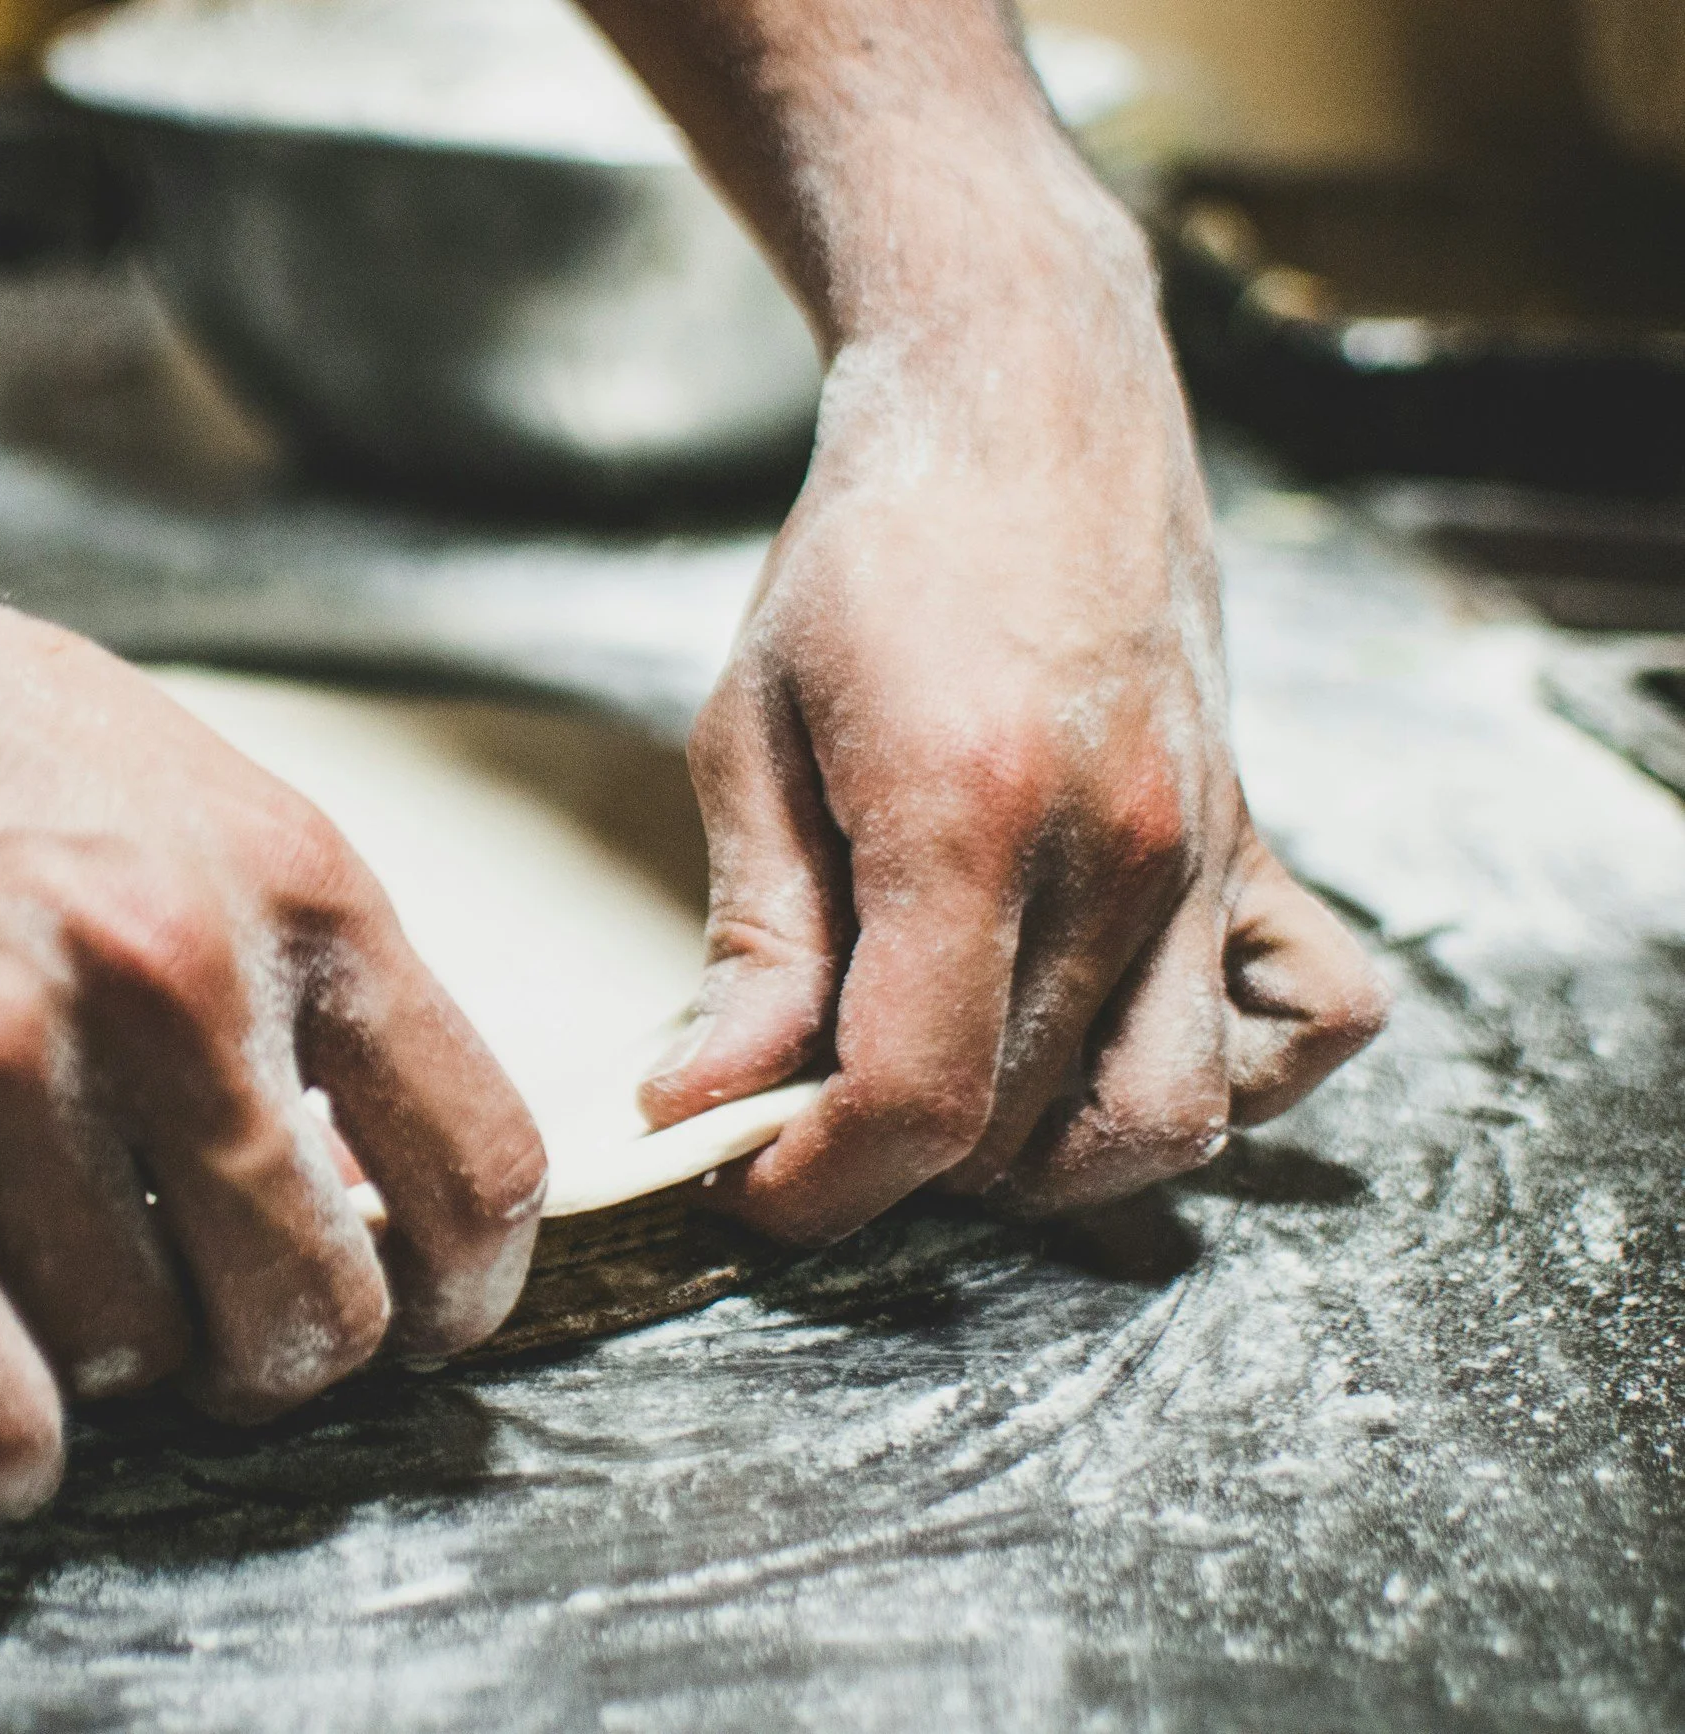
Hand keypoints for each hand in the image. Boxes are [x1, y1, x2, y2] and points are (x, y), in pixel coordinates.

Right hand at [0, 504, 544, 1513]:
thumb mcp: (182, 789)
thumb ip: (290, 963)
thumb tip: (367, 1169)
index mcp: (289, 887)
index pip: (478, 1164)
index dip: (467, 1289)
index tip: (423, 1322)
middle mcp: (167, 981)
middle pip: (319, 1309)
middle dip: (277, 1356)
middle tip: (210, 1329)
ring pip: (140, 1361)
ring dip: (111, 1366)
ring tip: (45, 1278)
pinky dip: (5, 1458)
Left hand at [641, 207, 1388, 1240]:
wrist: (1027, 406)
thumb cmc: (869, 553)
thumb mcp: (750, 729)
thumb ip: (752, 935)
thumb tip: (706, 1101)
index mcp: (966, 812)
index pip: (917, 1096)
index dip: (819, 1182)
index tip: (741, 1177)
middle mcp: (1117, 851)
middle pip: (1020, 1124)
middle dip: (889, 1165)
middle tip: (795, 1111)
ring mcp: (1208, 851)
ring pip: (1162, 1116)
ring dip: (1038, 1157)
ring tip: (932, 1096)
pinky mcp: (1259, 839)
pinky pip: (1306, 1024)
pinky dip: (1222, 1079)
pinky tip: (1099, 1043)